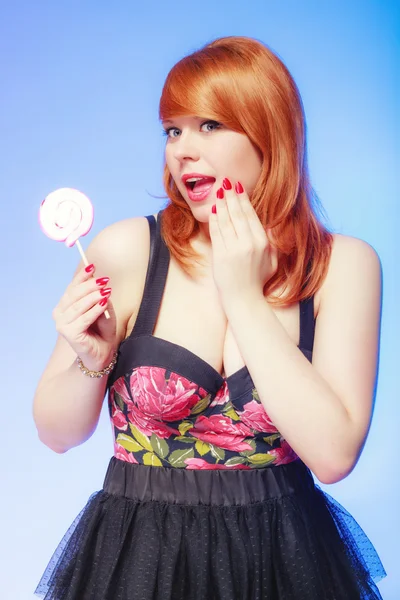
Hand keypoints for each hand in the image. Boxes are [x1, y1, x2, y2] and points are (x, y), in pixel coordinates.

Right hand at [52, 264, 116, 370]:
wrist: (103, 353)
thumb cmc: (102, 330)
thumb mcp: (103, 308)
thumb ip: (99, 295)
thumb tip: (98, 280)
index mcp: (65, 305)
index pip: (72, 287)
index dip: (81, 276)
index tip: (92, 266)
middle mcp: (60, 313)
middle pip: (74, 295)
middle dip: (90, 285)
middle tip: (104, 280)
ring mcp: (62, 324)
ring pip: (78, 306)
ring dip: (93, 297)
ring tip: (106, 291)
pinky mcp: (69, 333)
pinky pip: (83, 318)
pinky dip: (94, 310)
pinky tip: (103, 303)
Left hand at [208, 178, 277, 303]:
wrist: (244, 300)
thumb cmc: (258, 281)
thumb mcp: (272, 260)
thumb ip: (271, 241)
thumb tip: (269, 223)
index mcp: (263, 243)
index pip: (251, 216)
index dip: (243, 200)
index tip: (239, 188)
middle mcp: (249, 244)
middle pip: (238, 214)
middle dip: (231, 196)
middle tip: (227, 183)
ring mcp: (234, 250)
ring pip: (226, 221)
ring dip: (222, 204)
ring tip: (219, 193)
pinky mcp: (221, 256)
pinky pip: (217, 233)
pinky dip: (214, 220)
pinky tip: (213, 211)